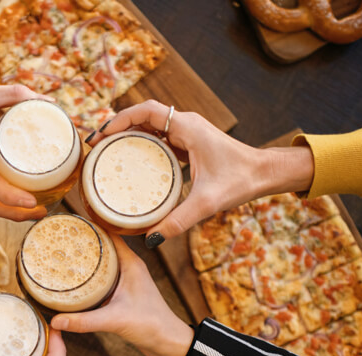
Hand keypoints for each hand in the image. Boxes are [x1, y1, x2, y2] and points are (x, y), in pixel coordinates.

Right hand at [50, 236, 193, 355]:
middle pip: (102, 245)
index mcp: (131, 263)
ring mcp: (125, 278)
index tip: (71, 221)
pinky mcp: (122, 291)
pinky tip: (73, 277)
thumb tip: (56, 320)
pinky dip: (88, 274)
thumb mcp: (115, 320)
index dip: (91, 226)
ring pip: (101, 261)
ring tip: (61, 252)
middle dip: (83, 240)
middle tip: (59, 236)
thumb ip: (85, 321)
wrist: (167, 342)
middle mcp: (128, 266)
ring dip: (85, 257)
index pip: (109, 234)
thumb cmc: (152, 325)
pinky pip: (101, 276)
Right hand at [85, 100, 313, 242]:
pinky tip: (131, 162)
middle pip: (143, 116)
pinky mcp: (189, 144)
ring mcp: (187, 133)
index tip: (102, 135)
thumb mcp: (207, 202)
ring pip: (150, 127)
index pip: (147, 111)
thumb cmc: (241, 180)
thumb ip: (178, 220)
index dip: (120, 119)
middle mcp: (186, 124)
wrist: (265, 174)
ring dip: (128, 135)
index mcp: (188, 127)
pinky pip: (159, 138)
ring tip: (106, 152)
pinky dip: (142, 145)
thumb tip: (151, 238)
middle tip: (96, 146)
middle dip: (117, 127)